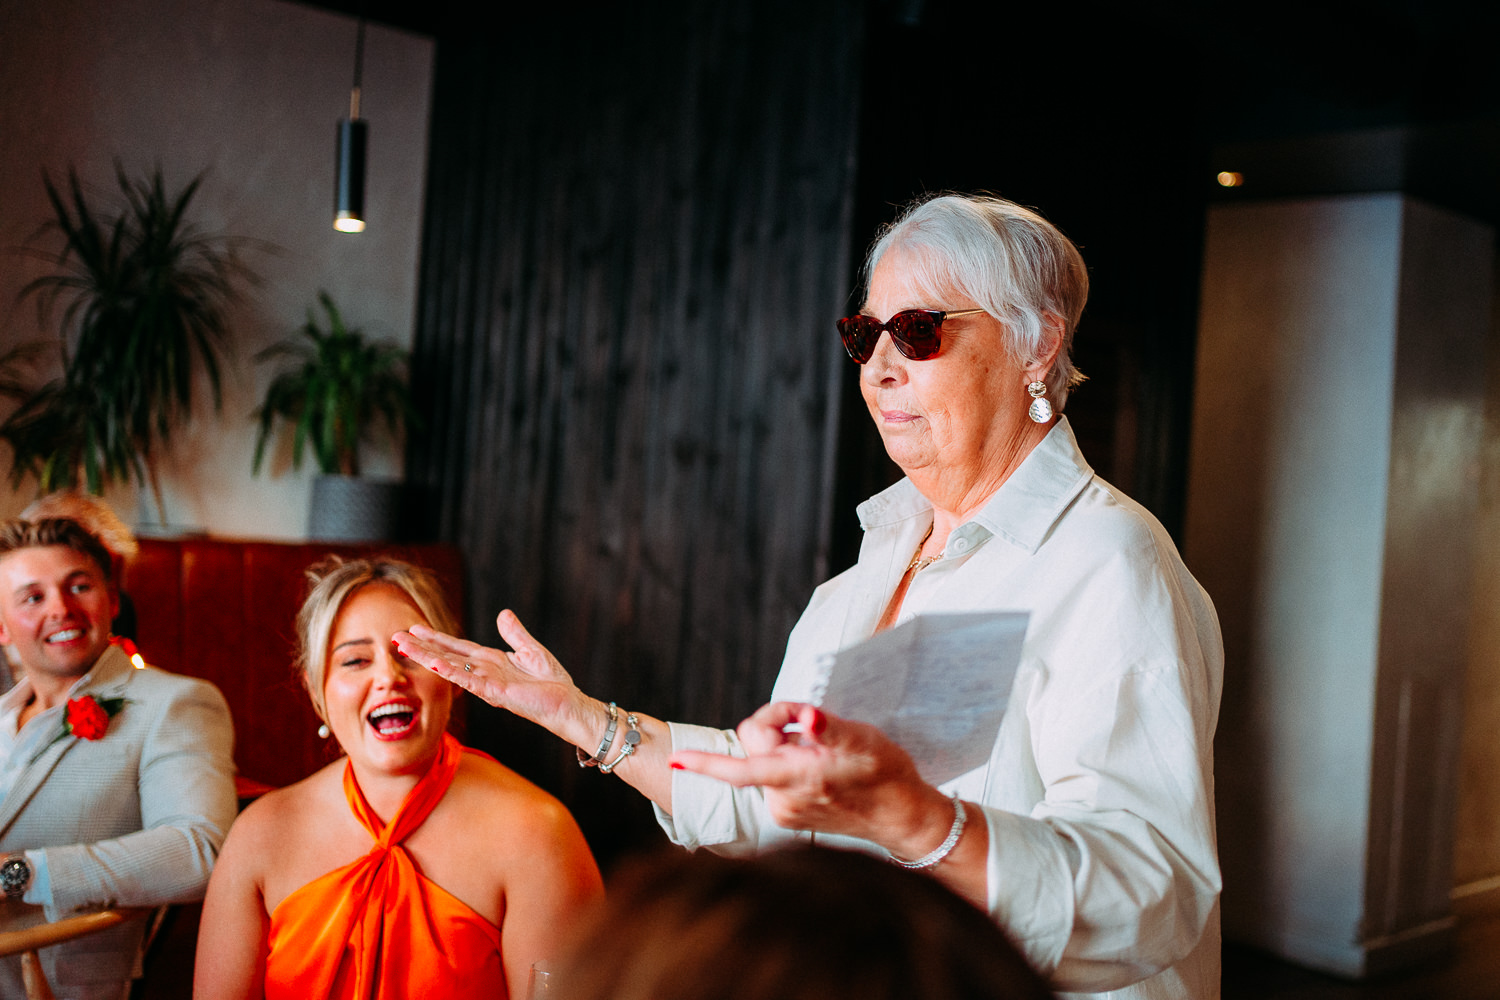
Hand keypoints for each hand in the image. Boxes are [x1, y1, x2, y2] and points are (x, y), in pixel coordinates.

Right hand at [393, 610, 583, 729]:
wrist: (566, 703)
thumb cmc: (551, 682)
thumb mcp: (531, 650)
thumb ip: (515, 634)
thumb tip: (503, 613)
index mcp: (491, 661)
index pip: (457, 647)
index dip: (436, 638)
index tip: (415, 629)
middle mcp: (483, 671)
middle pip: (446, 655)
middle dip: (422, 647)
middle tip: (397, 636)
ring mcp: (486, 682)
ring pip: (449, 667)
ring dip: (426, 657)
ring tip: (404, 646)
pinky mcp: (494, 692)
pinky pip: (467, 679)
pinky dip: (449, 670)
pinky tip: (433, 662)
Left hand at [670, 703, 953, 857]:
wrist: (901, 817)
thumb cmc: (886, 773)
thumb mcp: (863, 739)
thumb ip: (829, 728)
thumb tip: (808, 717)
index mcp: (797, 778)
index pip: (740, 769)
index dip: (704, 763)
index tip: (673, 760)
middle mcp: (783, 799)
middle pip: (753, 747)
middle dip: (774, 726)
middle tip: (810, 720)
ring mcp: (784, 811)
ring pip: (762, 760)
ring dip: (784, 745)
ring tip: (822, 749)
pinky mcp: (788, 816)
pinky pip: (773, 776)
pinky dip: (788, 763)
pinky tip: (819, 766)